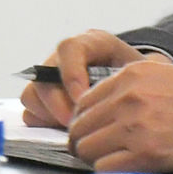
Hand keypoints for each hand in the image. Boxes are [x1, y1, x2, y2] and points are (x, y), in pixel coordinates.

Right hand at [20, 31, 141, 128]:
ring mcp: (50, 78)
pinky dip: (45, 125)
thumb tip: (110, 108)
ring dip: (50, 116)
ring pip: (32, 95)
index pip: (70, 48)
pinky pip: (30, 112)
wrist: (140, 91)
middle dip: (58, 105)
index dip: (71, 74)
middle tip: (76, 125)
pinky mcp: (42, 99)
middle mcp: (65, 58)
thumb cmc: (142, 84)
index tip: (83, 100)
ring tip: (74, 128)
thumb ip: (127, 86)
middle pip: (44, 77)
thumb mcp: (141, 79)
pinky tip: (66, 130)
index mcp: (91, 44)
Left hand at [66, 57, 172, 171]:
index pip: (83, 102)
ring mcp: (137, 124)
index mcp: (133, 73)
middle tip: (100, 156)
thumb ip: (137, 90)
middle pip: (80, 127)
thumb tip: (112, 112)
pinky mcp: (151, 153)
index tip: (95, 135)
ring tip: (116, 166)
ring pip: (87, 149)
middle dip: (86, 144)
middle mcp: (129, 96)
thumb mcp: (170, 78)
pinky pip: (107, 169)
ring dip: (96, 162)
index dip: (87, 124)